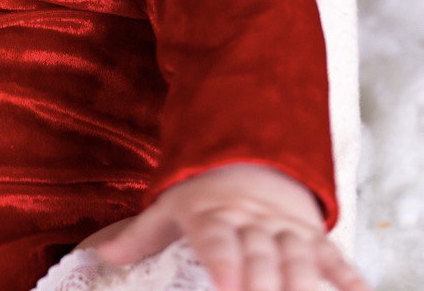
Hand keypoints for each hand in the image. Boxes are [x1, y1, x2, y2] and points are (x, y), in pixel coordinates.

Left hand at [92, 164, 370, 290]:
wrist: (248, 168)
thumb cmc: (203, 201)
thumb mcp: (170, 209)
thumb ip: (141, 235)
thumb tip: (101, 255)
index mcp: (212, 215)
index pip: (215, 238)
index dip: (221, 259)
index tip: (225, 283)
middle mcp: (250, 221)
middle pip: (258, 253)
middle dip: (262, 281)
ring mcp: (284, 229)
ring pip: (295, 254)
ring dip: (301, 280)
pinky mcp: (311, 237)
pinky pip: (331, 255)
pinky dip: (346, 274)